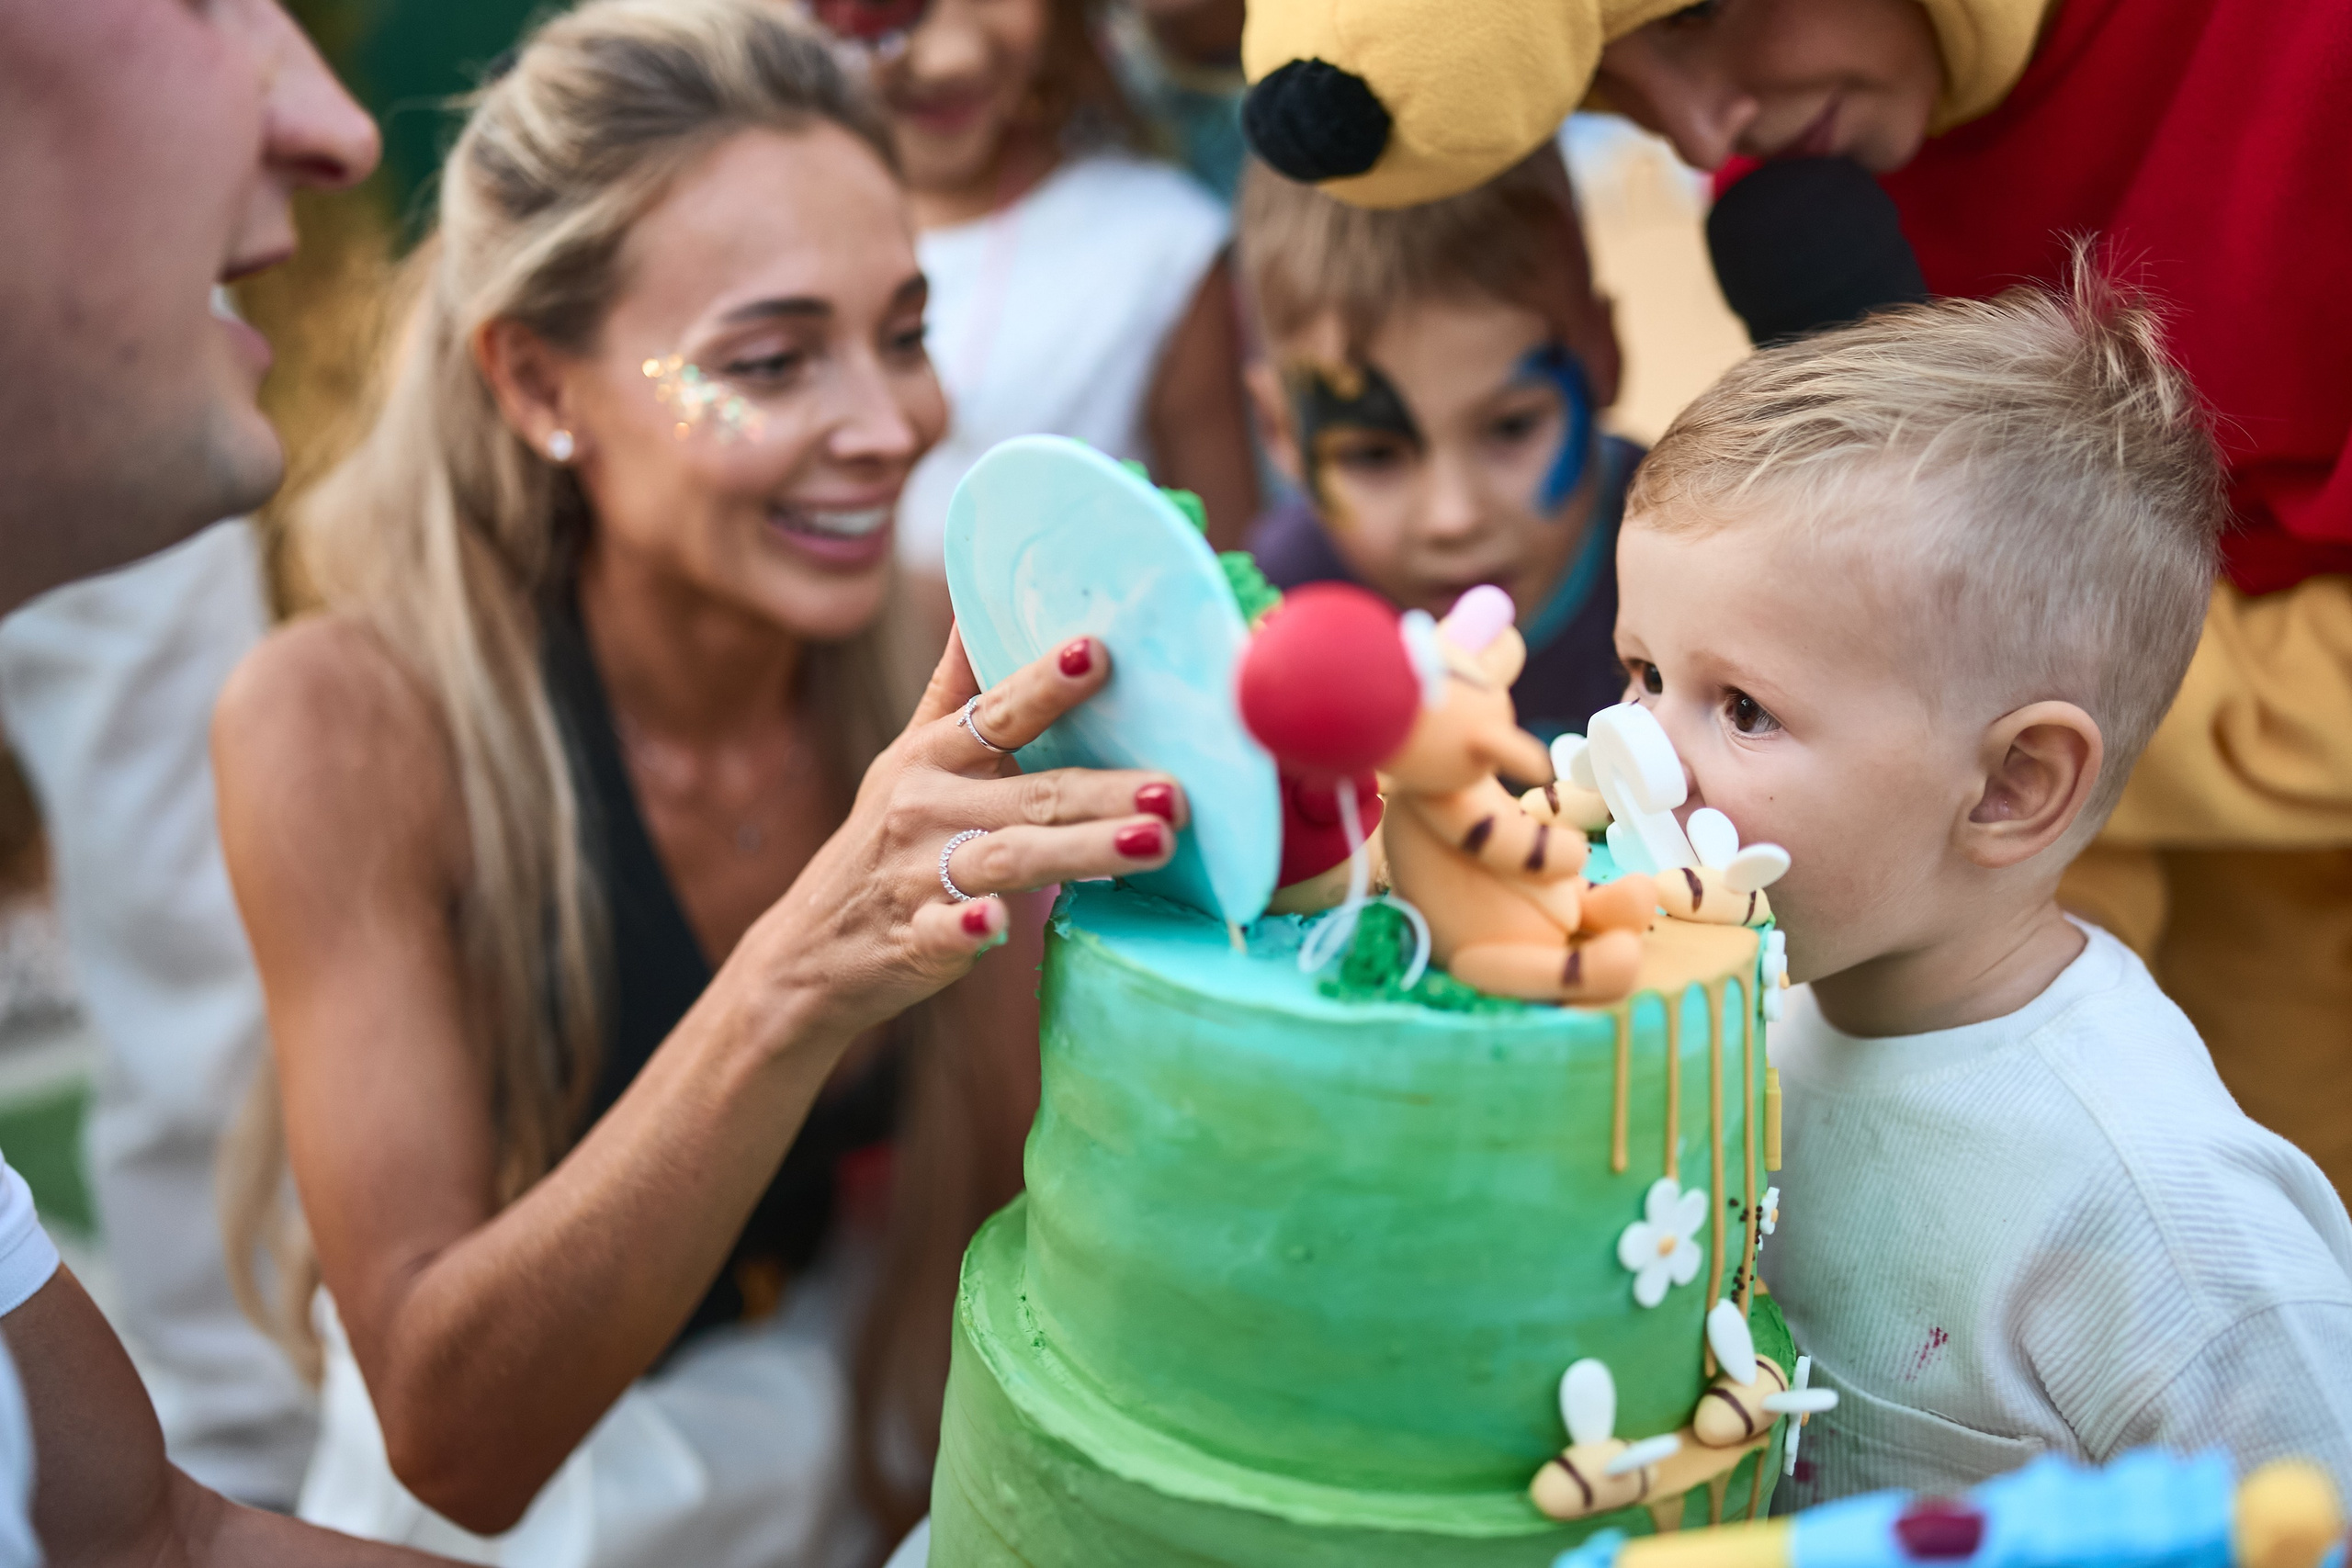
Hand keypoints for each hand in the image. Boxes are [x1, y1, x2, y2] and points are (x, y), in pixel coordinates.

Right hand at [745, 626, 1187, 1042]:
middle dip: (1106, 790)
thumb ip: (955, 686)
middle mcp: (926, 806)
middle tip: (1177, 791)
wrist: (811, 950)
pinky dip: (969, 929)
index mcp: (933, 755)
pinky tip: (1000, 926)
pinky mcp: (914, 940)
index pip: (999, 711)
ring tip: (1156, 844)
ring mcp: (918, 875)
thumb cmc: (885, 840)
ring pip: (1010, 858)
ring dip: (1082, 851)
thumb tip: (977, 595)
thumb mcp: (909, 756)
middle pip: (1032, 794)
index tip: (1098, 653)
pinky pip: (945, 932)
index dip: (1046, 683)